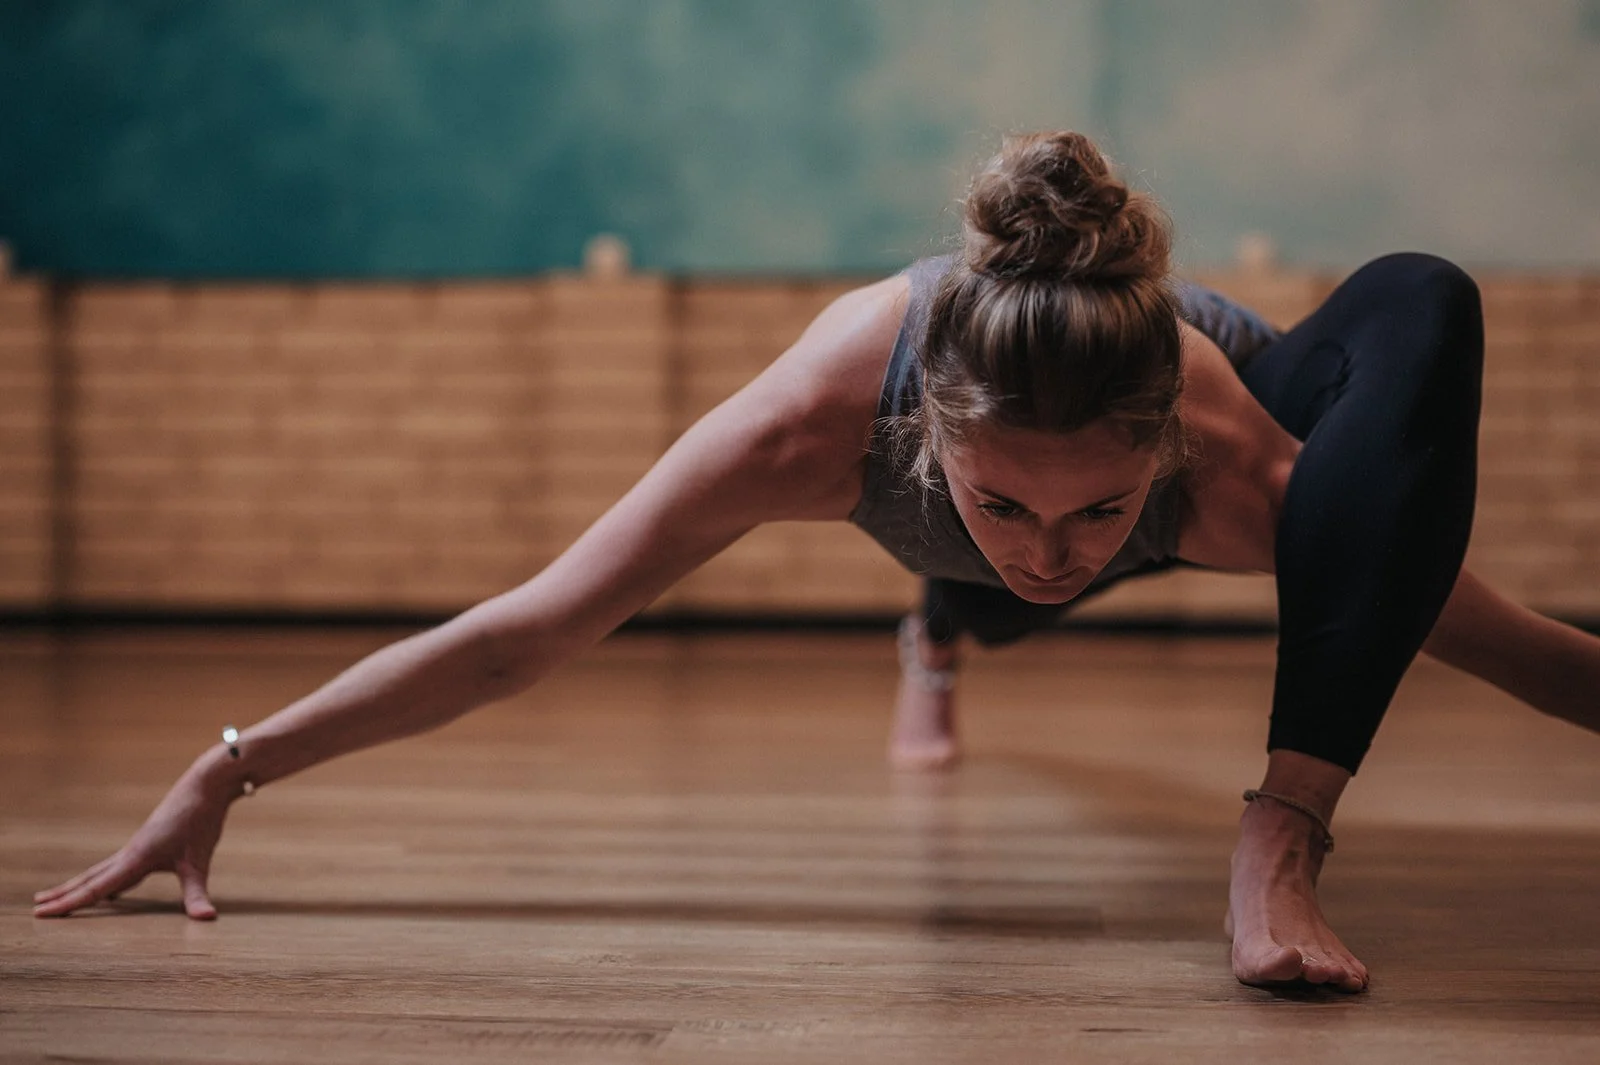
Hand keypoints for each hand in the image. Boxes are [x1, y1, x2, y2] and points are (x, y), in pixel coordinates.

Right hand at [33, 755, 236, 919]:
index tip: (39, 913)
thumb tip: (207, 920)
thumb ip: (197, 893)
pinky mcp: (150, 841)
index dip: (68, 903)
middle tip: (37, 907)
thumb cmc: (201, 821)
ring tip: (63, 896)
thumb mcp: (199, 861)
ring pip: (103, 870)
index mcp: (135, 859)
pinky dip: (108, 879)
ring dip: (82, 885)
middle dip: (64, 894)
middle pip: (90, 878)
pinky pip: (120, 866)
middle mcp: (130, 853)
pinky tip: (116, 890)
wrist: (206, 785)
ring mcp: (139, 846)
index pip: (95, 889)